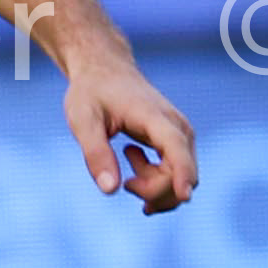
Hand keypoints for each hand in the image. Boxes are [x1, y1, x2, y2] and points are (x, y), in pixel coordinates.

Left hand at [62, 57, 198, 216]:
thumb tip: (110, 189)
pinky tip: (134, 166)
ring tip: (128, 169)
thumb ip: (95, 153)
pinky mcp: (177, 141)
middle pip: (181, 172)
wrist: (105, 71)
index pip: (175, 146)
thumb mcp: (83, 120)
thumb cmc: (92, 93)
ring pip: (183, 177)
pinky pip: (178, 173)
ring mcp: (181, 134)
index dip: (182, 173)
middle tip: (125, 183)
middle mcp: (176, 125)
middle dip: (153, 191)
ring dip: (155, 188)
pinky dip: (158, 183)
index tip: (184, 197)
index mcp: (153, 116)